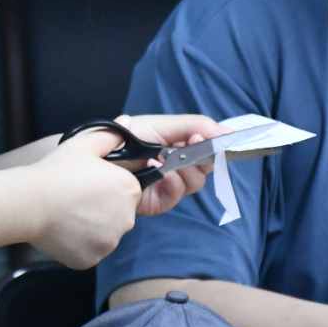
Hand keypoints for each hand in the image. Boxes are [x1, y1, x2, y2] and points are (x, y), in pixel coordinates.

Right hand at [24, 126, 143, 269]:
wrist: (28, 202)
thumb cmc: (56, 172)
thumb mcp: (84, 144)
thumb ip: (111, 135)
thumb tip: (127, 122)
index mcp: (129, 189)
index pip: (130, 191)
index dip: (110, 187)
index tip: (90, 185)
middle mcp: (127, 219)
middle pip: (121, 214)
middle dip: (104, 209)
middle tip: (77, 199)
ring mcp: (109, 242)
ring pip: (106, 234)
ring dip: (93, 227)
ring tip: (69, 214)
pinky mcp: (92, 259)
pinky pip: (91, 250)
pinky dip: (81, 244)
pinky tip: (64, 229)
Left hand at [113, 114, 227, 216]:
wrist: (100, 158)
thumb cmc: (128, 136)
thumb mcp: (162, 124)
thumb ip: (195, 125)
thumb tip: (227, 132)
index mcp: (177, 143)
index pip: (207, 146)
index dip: (212, 144)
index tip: (212, 139)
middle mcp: (176, 163)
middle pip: (206, 166)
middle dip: (200, 157)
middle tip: (186, 149)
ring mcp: (168, 183)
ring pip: (196, 182)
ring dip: (184, 169)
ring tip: (165, 160)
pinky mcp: (159, 201)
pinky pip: (178, 195)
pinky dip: (173, 182)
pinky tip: (160, 173)